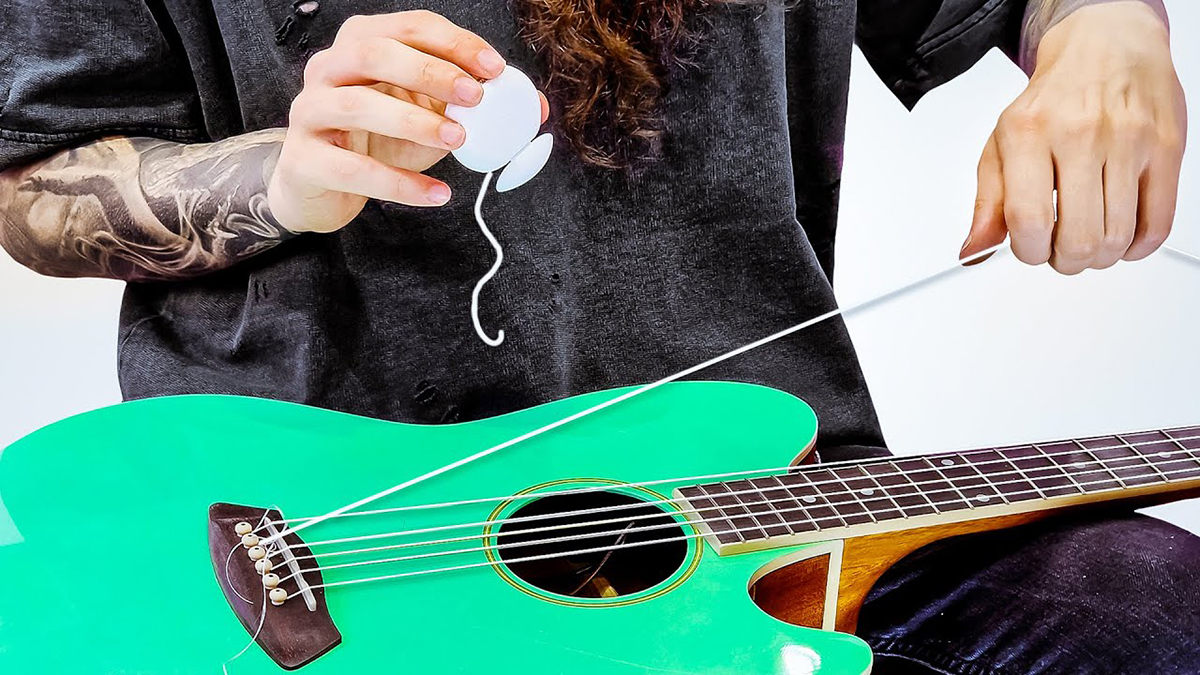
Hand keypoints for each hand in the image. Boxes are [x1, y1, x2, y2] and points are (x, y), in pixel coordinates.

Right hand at [267, 10, 549, 233]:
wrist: (320, 187)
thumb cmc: (376, 143)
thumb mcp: (428, 118)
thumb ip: (473, 108)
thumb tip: (535, 108)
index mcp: (361, 45)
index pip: (410, 27)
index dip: (455, 44)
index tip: (496, 69)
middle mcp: (328, 69)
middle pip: (374, 53)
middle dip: (431, 72)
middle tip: (475, 99)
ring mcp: (309, 111)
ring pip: (357, 105)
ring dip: (414, 122)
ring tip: (458, 141)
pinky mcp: (303, 159)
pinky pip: (353, 169)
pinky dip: (399, 184)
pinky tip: (437, 195)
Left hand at [962, 2, 1186, 273]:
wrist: (1105, 48)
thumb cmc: (1051, 102)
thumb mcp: (1001, 145)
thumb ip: (987, 203)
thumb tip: (973, 252)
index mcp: (1029, 133)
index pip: (1028, 221)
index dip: (1029, 252)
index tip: (1030, 249)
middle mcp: (1080, 134)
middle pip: (1077, 238)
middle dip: (1064, 260)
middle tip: (1060, 250)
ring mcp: (1128, 141)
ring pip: (1117, 237)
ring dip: (1099, 256)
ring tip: (1088, 239)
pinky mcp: (1166, 148)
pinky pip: (1158, 224)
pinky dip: (1137, 247)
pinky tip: (1122, 237)